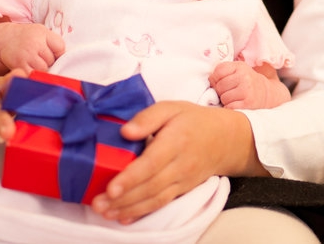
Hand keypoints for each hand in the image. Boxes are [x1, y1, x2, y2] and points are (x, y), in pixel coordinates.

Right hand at [0, 24, 64, 73]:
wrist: (3, 39)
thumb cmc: (26, 38)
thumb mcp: (40, 32)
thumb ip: (52, 42)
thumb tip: (64, 59)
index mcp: (42, 32)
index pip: (60, 47)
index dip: (58, 53)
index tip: (53, 54)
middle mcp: (34, 42)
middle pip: (51, 60)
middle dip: (48, 62)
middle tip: (39, 59)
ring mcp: (26, 54)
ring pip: (43, 69)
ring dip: (40, 70)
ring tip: (33, 64)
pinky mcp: (19, 65)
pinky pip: (32, 75)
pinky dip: (32, 75)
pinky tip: (28, 69)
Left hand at [91, 101, 264, 223]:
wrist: (225, 140)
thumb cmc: (194, 120)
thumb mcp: (172, 108)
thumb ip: (148, 117)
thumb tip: (126, 131)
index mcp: (176, 141)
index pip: (152, 163)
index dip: (131, 178)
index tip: (111, 188)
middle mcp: (180, 165)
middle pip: (150, 186)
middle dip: (123, 198)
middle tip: (98, 204)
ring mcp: (182, 181)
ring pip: (154, 199)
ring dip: (128, 209)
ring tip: (105, 212)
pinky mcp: (182, 190)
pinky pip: (162, 204)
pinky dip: (142, 213)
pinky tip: (124, 216)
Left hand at [209, 61, 291, 109]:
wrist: (267, 94)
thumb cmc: (247, 82)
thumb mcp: (238, 70)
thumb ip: (224, 71)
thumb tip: (209, 80)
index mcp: (240, 67)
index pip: (218, 71)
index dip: (215, 79)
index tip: (220, 82)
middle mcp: (244, 77)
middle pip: (219, 86)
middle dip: (220, 91)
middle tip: (229, 91)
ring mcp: (247, 91)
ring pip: (223, 98)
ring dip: (226, 100)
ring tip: (234, 98)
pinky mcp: (248, 104)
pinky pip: (229, 107)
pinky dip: (230, 107)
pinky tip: (237, 104)